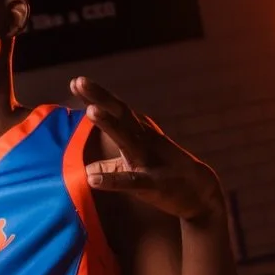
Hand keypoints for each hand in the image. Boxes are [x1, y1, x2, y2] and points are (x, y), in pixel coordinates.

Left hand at [71, 76, 222, 224]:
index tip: (76, 82)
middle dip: (100, 98)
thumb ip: (111, 167)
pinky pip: (131, 181)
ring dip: (109, 124)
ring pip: (126, 138)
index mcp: (137, 134)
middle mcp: (142, 140)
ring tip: (90, 110)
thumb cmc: (163, 175)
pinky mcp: (152, 184)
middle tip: (80, 81)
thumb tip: (88, 170)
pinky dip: (113, 180)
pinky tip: (92, 179)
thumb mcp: (133, 170)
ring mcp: (147, 160)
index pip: (114, 112)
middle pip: (119, 115)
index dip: (96, 98)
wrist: (198, 193)